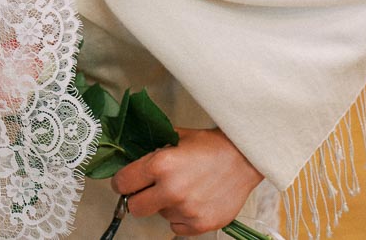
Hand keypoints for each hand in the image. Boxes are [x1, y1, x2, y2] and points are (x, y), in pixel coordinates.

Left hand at [111, 128, 263, 236]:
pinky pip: (176, 227)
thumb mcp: (175, 137)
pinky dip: (181, 217)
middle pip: (135, 207)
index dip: (123, 182)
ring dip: (165, 205)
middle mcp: (171, 190)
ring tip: (184, 188)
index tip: (127, 182)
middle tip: (150, 189)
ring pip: (159, 215)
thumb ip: (151, 151)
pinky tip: (193, 200)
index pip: (122, 183)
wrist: (243, 158)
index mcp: (161, 164)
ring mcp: (186, 210)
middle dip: (139, 198)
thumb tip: (129, 161)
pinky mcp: (200, 224)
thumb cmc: (210, 145)